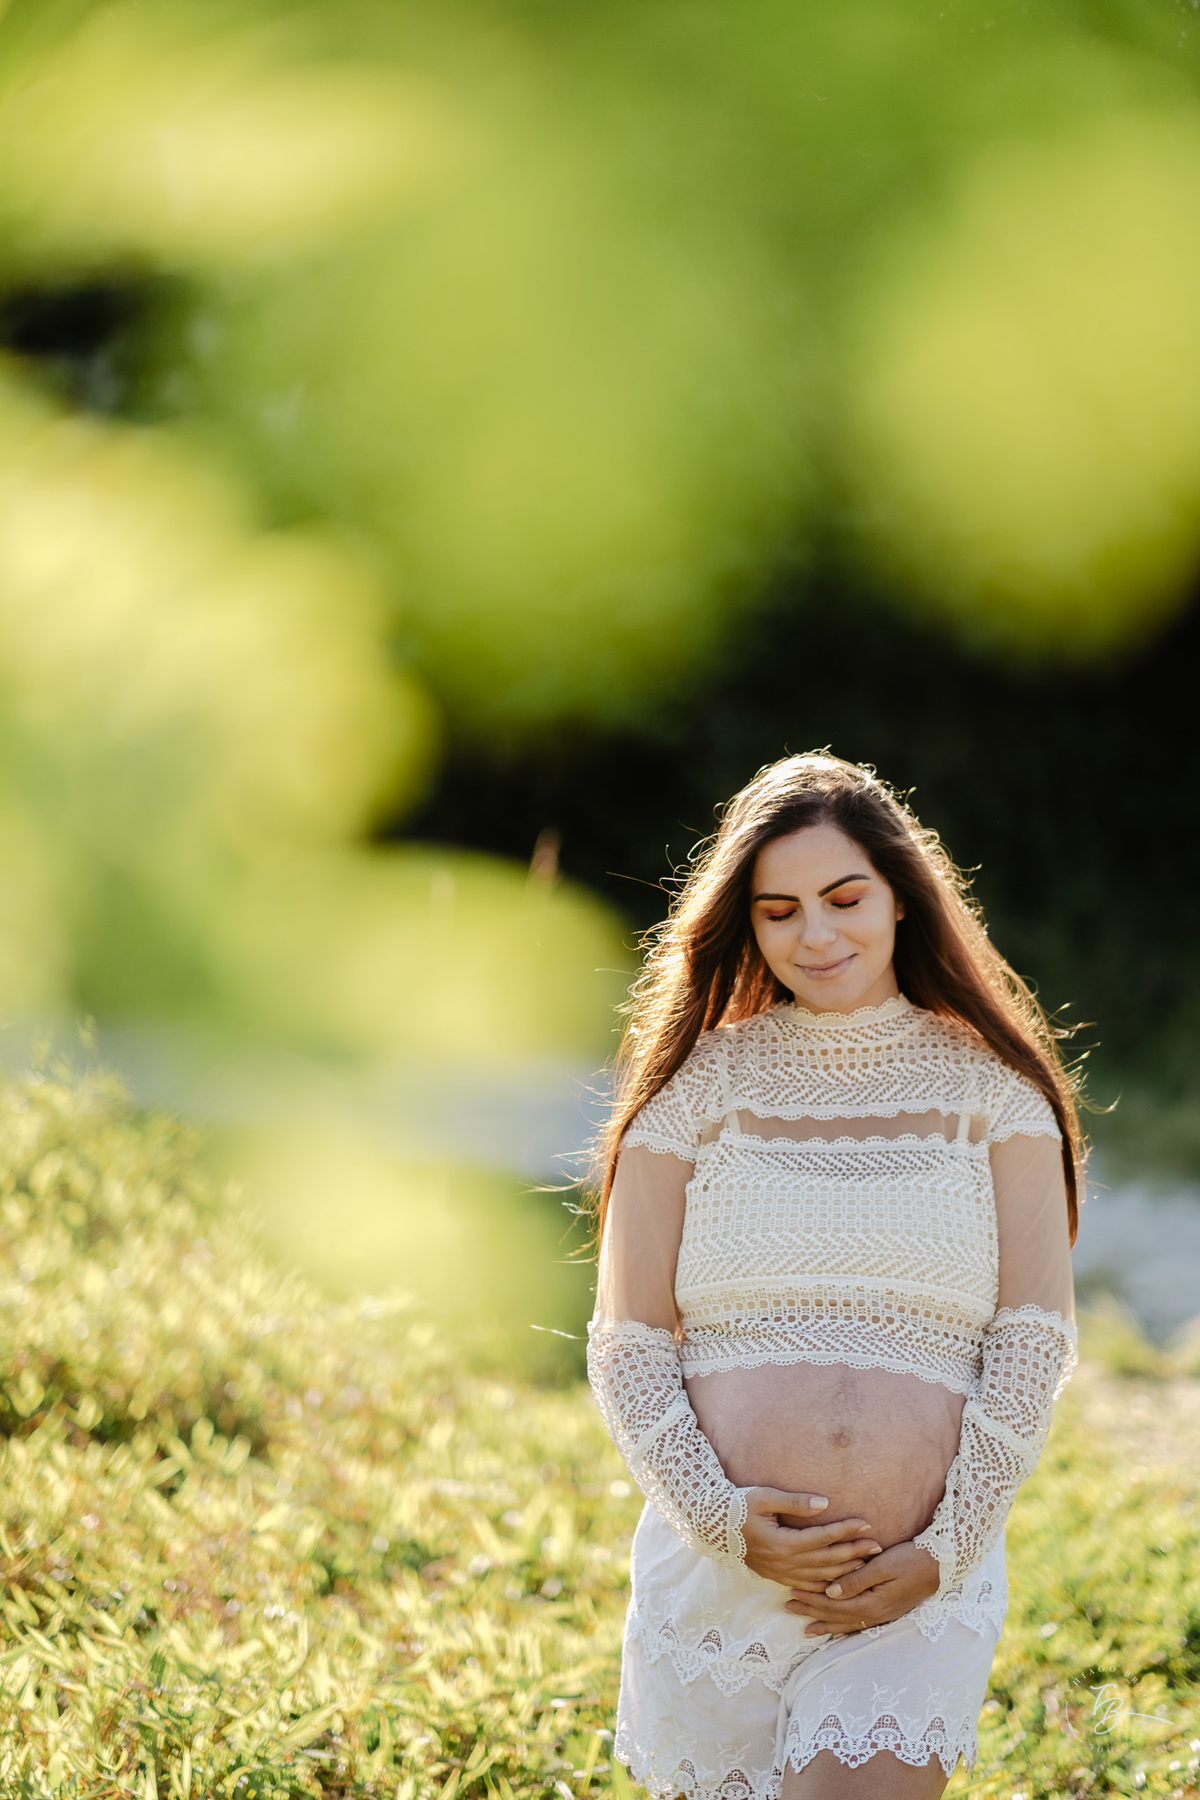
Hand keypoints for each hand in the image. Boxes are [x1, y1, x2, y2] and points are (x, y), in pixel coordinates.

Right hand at [740, 1488, 881, 1588]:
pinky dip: (826, 1586)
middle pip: (826, 1560)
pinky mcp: (777, 1576)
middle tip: (877, 1546)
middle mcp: (785, 1563)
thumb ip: (796, 1503)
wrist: (713, 1526)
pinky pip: (807, 1586)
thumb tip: (825, 1503)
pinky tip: (840, 1584)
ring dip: (845, 1571)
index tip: (866, 1523)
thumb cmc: (738, 1507)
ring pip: (820, 1577)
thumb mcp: (764, 1498)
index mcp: (783, 1543)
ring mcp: (781, 1573)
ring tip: (866, 1564)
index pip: (822, 1537)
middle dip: (854, 1553)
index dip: (846, 1530)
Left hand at [785, 1539, 939, 1635]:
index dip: (811, 1600)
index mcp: (873, 1603)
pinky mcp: (888, 1610)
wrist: (941, 1564)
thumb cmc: (912, 1559)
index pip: (834, 1604)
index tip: (790, 1594)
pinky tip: (836, 1629)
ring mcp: (883, 1614)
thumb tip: (830, 1591)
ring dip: (825, 1623)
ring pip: (848, 1623)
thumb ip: (857, 1579)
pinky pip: (860, 1623)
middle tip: (788, 1608)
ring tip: (806, 1629)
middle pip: (837, 1616)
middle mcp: (877, 1614)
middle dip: (812, 1612)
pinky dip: (844, 1626)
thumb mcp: (883, 1565)